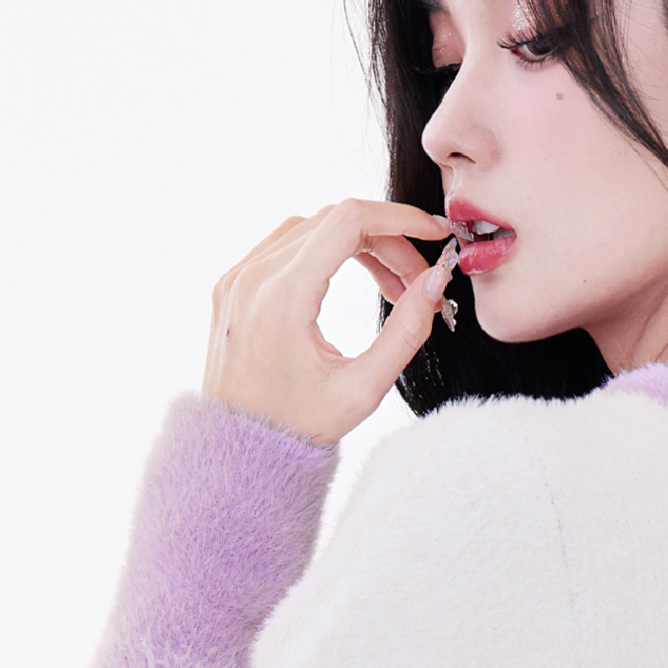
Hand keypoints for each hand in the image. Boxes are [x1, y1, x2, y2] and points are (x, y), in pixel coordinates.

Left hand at [201, 200, 458, 445]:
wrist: (239, 448)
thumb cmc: (299, 426)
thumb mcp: (364, 388)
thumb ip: (407, 331)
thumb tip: (436, 282)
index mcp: (282, 298)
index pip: (349, 221)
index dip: (400, 218)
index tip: (433, 234)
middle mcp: (252, 277)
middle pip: (334, 221)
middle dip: (387, 240)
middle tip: (417, 281)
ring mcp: (237, 277)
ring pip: (310, 227)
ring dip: (358, 244)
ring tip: (389, 287)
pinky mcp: (232, 283)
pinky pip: (285, 244)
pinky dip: (324, 251)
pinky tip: (347, 280)